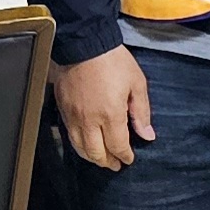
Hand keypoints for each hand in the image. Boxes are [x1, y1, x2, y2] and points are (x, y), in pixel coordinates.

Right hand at [52, 46, 154, 172]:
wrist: (83, 44)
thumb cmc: (112, 61)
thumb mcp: (136, 83)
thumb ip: (142, 112)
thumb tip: (147, 134)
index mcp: (111, 115)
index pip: (118, 146)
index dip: (125, 156)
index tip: (129, 159)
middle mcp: (89, 120)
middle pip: (96, 153)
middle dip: (107, 162)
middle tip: (115, 165)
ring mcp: (73, 116)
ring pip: (79, 147)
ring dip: (91, 156)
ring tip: (100, 158)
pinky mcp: (63, 109)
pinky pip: (69, 134)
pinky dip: (78, 144)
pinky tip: (86, 142)